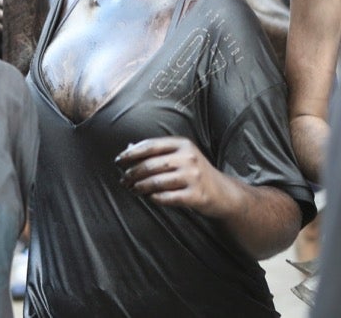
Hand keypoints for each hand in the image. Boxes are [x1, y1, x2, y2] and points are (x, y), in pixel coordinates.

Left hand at [116, 137, 239, 218]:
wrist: (222, 192)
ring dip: (139, 187)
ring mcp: (193, 176)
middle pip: (150, 165)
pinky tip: (149, 197)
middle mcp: (188, 157)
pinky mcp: (196, 195)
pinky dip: (154, 198)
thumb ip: (157, 152)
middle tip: (123, 181)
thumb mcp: (180, 156)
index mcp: (182, 144)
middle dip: (132, 174)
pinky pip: (167, 197)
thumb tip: (129, 149)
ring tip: (132, 189)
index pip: (150, 145)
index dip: (131, 154)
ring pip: (156, 182)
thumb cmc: (194, 172)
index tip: (118, 161)